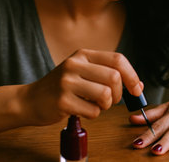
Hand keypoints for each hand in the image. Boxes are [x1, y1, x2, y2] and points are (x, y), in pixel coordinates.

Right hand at [19, 49, 142, 125]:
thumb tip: (138, 85)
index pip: (118, 59)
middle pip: (114, 78)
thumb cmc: (63, 87)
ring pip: (106, 95)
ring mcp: (67, 82)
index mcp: (83, 54)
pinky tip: (81, 109)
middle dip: (119, 94)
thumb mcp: (82, 72)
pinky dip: (93, 114)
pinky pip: (93, 111)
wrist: (30, 100)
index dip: (132, 75)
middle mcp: (75, 64)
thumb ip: (107, 73)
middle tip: (111, 100)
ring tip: (95, 104)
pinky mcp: (62, 101)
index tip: (136, 89)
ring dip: (106, 105)